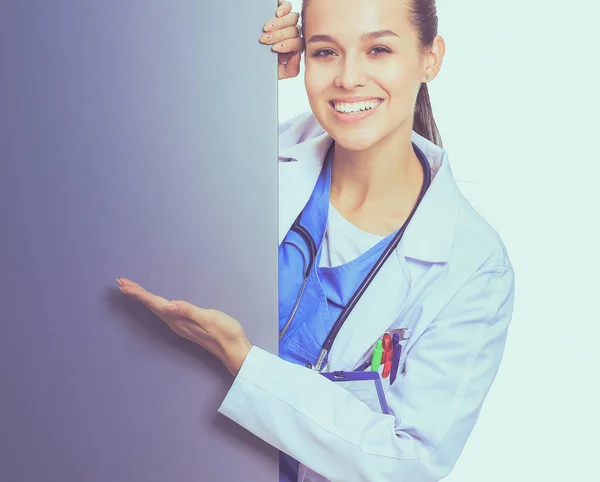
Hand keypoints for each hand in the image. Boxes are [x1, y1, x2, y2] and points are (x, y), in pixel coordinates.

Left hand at [116, 278, 251, 376]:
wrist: (234, 349)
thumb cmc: (225, 332)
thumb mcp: (209, 318)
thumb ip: (189, 311)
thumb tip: (168, 305)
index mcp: (178, 319)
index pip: (154, 303)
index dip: (139, 294)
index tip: (124, 285)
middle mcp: (175, 323)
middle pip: (151, 306)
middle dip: (136, 294)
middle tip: (121, 283)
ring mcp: (180, 325)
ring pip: (155, 309)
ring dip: (143, 298)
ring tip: (131, 290)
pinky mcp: (185, 324)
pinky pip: (163, 311)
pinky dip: (154, 303)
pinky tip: (154, 302)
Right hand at [259, 0, 303, 79]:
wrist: (243, 53)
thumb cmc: (259, 62)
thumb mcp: (276, 71)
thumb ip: (290, 69)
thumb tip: (298, 56)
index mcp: (293, 47)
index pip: (298, 44)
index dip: (288, 45)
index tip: (274, 48)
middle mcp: (292, 34)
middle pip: (295, 31)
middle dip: (279, 36)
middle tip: (265, 39)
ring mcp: (287, 21)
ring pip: (293, 19)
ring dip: (280, 24)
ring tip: (266, 28)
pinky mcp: (280, 10)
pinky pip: (288, 7)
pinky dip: (284, 9)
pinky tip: (277, 14)